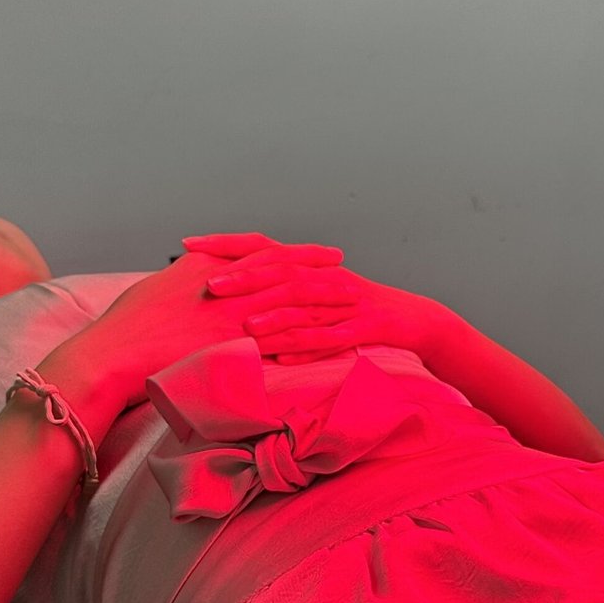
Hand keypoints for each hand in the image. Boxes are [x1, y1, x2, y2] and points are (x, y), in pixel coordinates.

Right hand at [74, 236, 348, 410]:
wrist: (115, 352)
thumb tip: (204, 274)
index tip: (321, 254)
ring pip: (289, 302)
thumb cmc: (129, 323)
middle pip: (285, 272)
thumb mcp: (162, 286)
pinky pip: (279, 339)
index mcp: (210, 266)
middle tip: (345, 268)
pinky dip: (305, 338)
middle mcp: (226, 284)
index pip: (264, 253)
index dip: (296, 253)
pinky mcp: (234, 344)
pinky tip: (327, 341)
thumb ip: (191, 277)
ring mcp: (232, 313)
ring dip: (321, 301)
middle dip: (318, 270)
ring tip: (349, 300)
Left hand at [182, 231, 437, 364]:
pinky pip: (334, 339)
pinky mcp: (366, 327)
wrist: (413, 318)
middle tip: (210, 286)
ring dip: (276, 314)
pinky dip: (309, 347)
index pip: (263, 246)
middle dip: (246, 278)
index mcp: (310, 265)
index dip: (227, 244)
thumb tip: (225, 289)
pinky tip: (285, 358)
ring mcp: (347, 302)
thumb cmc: (355, 309)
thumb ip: (275, 289)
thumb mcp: (314, 293)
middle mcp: (326, 277)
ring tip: (246, 325)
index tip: (190, 244)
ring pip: (308, 305)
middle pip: (282, 271)